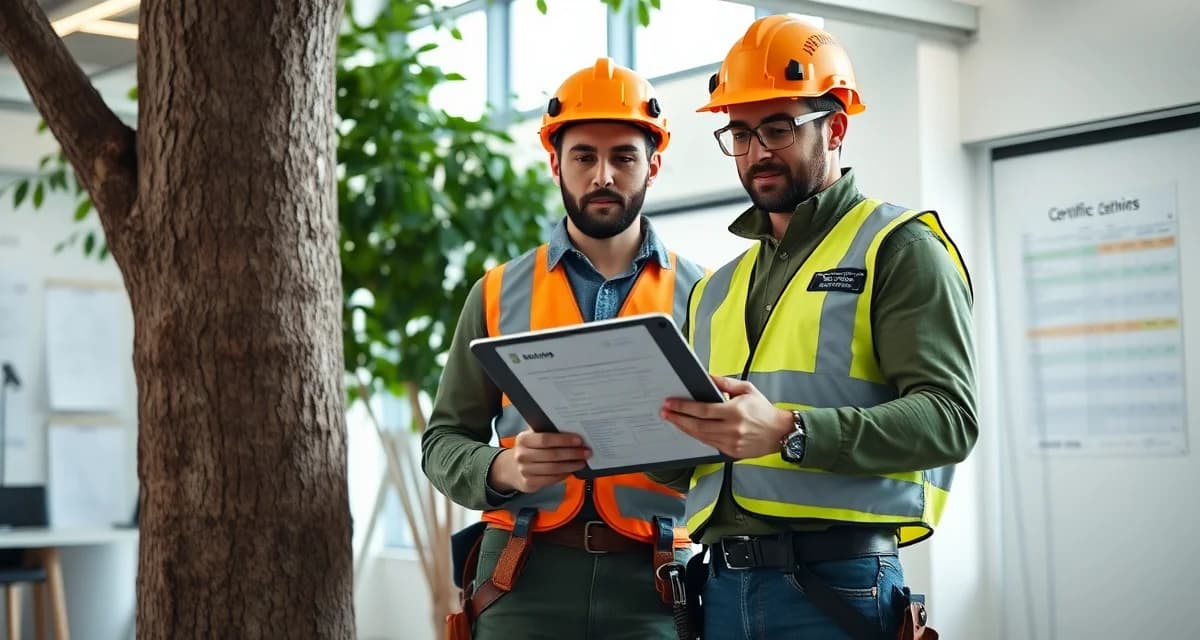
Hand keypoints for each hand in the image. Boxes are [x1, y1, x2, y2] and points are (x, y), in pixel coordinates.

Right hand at [488, 429, 590, 493]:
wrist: (510, 469)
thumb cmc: (527, 449)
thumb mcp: (531, 438)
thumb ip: (545, 432)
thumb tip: (570, 427)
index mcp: (523, 440)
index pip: (546, 439)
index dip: (564, 440)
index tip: (579, 440)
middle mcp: (522, 455)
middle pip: (552, 455)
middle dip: (572, 453)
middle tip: (586, 451)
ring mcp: (525, 471)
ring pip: (554, 469)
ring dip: (571, 465)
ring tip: (582, 461)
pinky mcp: (530, 484)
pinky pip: (552, 479)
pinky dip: (564, 475)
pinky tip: (571, 470)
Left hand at [661, 375, 792, 458]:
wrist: (780, 433)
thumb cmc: (764, 410)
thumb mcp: (747, 390)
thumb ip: (725, 383)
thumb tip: (707, 378)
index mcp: (735, 412)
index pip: (702, 410)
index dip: (683, 407)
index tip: (670, 404)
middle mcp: (732, 429)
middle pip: (697, 426)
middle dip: (678, 419)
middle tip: (665, 413)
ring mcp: (731, 443)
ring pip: (700, 437)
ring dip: (684, 428)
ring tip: (673, 420)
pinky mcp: (731, 452)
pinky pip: (709, 444)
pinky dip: (697, 436)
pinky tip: (689, 430)